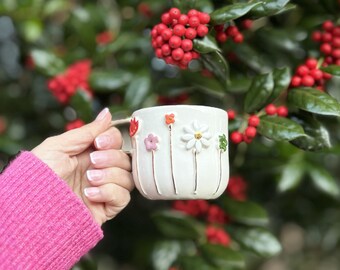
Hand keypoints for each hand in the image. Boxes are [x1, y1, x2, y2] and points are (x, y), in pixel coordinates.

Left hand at [31, 108, 133, 224]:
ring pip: (128, 177)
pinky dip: (110, 192)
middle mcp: (99, 170)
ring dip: (110, 175)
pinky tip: (90, 194)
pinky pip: (124, 197)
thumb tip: (107, 113)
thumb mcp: (59, 146)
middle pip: (125, 159)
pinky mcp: (106, 207)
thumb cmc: (38, 175)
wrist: (31, 207)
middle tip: (92, 162)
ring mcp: (104, 189)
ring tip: (89, 179)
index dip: (113, 140)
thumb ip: (86, 131)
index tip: (99, 143)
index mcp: (89, 154)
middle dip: (111, 158)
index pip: (116, 142)